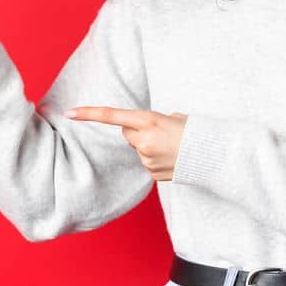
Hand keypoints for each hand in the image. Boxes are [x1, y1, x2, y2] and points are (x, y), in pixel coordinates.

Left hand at [66, 107, 187, 180]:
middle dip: (139, 132)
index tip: (70, 113)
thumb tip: (148, 130)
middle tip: (163, 133)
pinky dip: (158, 160)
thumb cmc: (199, 133)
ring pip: (140, 149)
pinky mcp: (152, 173)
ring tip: (174, 147)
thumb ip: (158, 122)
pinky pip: (148, 163)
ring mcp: (146, 159)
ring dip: (151, 147)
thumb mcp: (178, 118)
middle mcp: (144, 141)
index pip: (113, 116)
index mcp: (150, 121)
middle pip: (128, 134)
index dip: (90, 114)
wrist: (216, 157)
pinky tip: (174, 158)